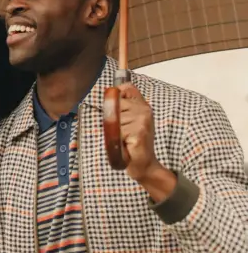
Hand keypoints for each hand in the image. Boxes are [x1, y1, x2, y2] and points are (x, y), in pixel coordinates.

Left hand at [118, 84, 176, 201]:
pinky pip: (117, 132)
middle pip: (115, 104)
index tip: (115, 108)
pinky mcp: (139, 132)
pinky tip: (126, 145)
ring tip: (124, 139)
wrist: (144, 165)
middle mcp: (144, 110)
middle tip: (122, 132)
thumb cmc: (133, 144)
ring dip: (114, 132)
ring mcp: (142, 120)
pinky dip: (117, 140)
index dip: (116, 94)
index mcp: (143, 105)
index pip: (127, 87)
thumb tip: (107, 96)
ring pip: (114, 119)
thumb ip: (122, 108)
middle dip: (112, 119)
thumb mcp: (129, 122)